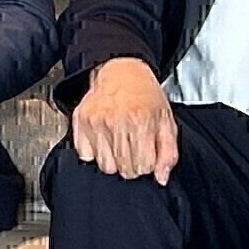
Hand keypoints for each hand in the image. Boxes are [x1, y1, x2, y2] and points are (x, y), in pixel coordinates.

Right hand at [71, 56, 178, 182]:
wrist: (121, 72)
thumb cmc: (146, 96)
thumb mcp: (166, 121)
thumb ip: (169, 153)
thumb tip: (161, 177)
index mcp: (141, 122)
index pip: (144, 167)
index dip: (148, 163)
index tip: (147, 152)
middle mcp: (116, 122)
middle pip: (125, 170)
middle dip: (133, 163)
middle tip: (134, 146)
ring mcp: (96, 122)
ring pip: (105, 166)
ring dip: (114, 160)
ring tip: (119, 143)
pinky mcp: (80, 122)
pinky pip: (85, 155)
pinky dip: (94, 152)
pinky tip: (104, 139)